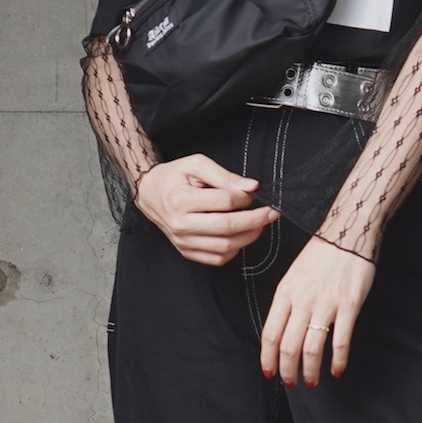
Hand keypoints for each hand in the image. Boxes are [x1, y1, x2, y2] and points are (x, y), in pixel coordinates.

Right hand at [135, 155, 278, 265]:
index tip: (254, 192)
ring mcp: (183, 241)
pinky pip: (217, 258)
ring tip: (259, 224)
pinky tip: (239, 236)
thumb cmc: (174, 177)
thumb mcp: (196, 164)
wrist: (150, 194)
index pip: (224, 202)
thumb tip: (251, 187)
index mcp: (181, 200)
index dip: (245, 197)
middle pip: (227, 227)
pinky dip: (234, 250)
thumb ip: (224, 175)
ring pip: (225, 247)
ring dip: (248, 237)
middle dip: (255, 220)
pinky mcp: (186, 252)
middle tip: (271, 213)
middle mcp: (181, 224)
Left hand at [260, 234, 375, 385]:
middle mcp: (302, 300)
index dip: (268, 358)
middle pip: (288, 346)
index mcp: (285, 293)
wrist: (348, 233)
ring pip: (312, 349)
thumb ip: (286, 303)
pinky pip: (341, 341)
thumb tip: (281, 333)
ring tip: (312, 382)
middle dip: (288, 370)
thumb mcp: (293, 276)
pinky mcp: (348, 306)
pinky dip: (338, 361)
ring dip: (310, 371)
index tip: (269, 372)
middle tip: (291, 382)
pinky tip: (337, 371)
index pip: (270, 334)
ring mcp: (326, 304)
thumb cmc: (321, 255)